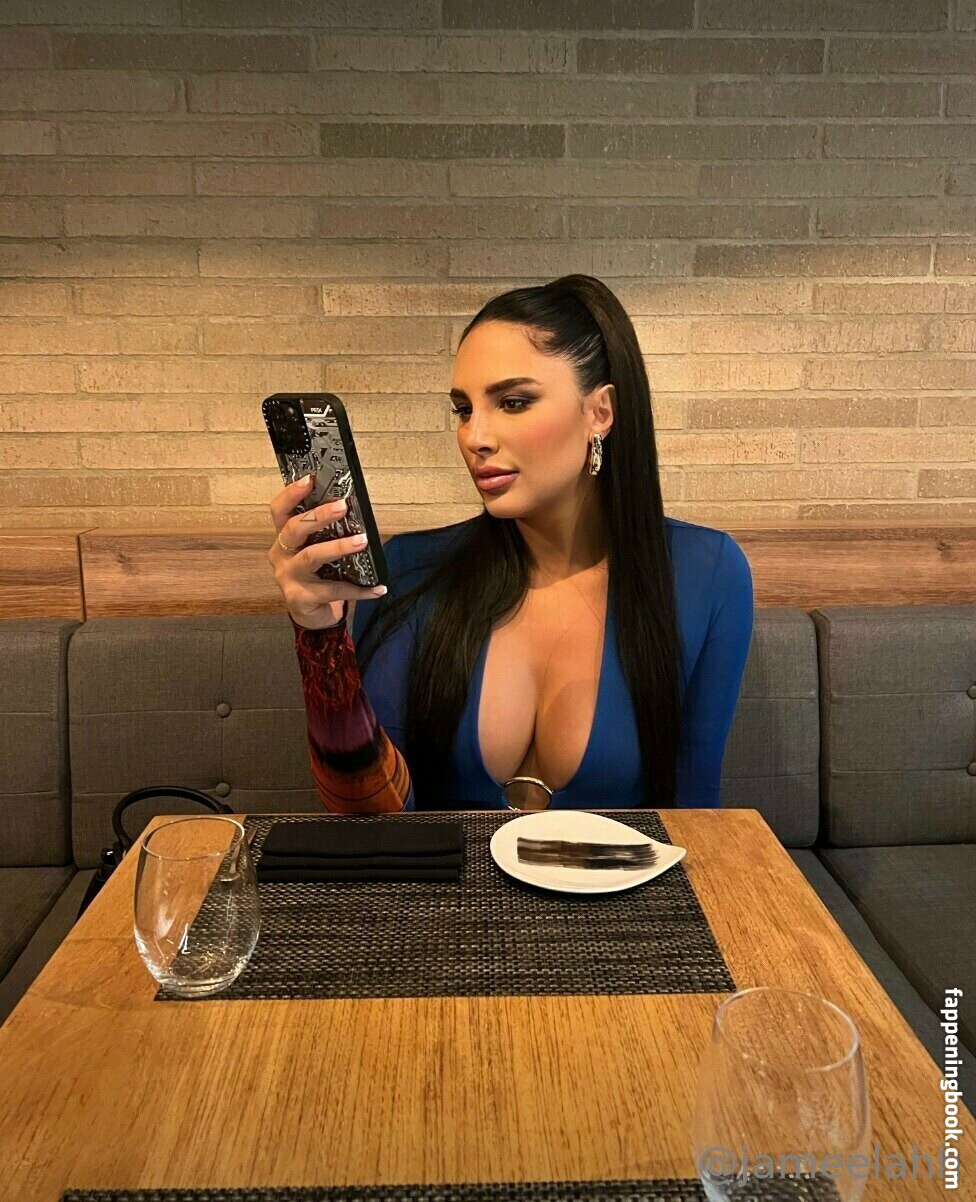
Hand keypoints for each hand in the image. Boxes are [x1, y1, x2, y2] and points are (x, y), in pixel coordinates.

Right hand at [267, 476, 386, 630]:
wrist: (311, 615)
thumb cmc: (316, 576)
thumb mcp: (316, 550)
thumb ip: (327, 534)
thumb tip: (359, 514)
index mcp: (284, 538)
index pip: (280, 510)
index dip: (291, 494)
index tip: (310, 480)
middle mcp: (281, 555)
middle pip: (294, 529)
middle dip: (319, 516)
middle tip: (342, 506)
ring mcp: (288, 577)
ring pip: (311, 556)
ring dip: (338, 547)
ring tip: (362, 541)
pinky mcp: (300, 598)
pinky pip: (333, 590)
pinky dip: (359, 589)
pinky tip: (378, 588)